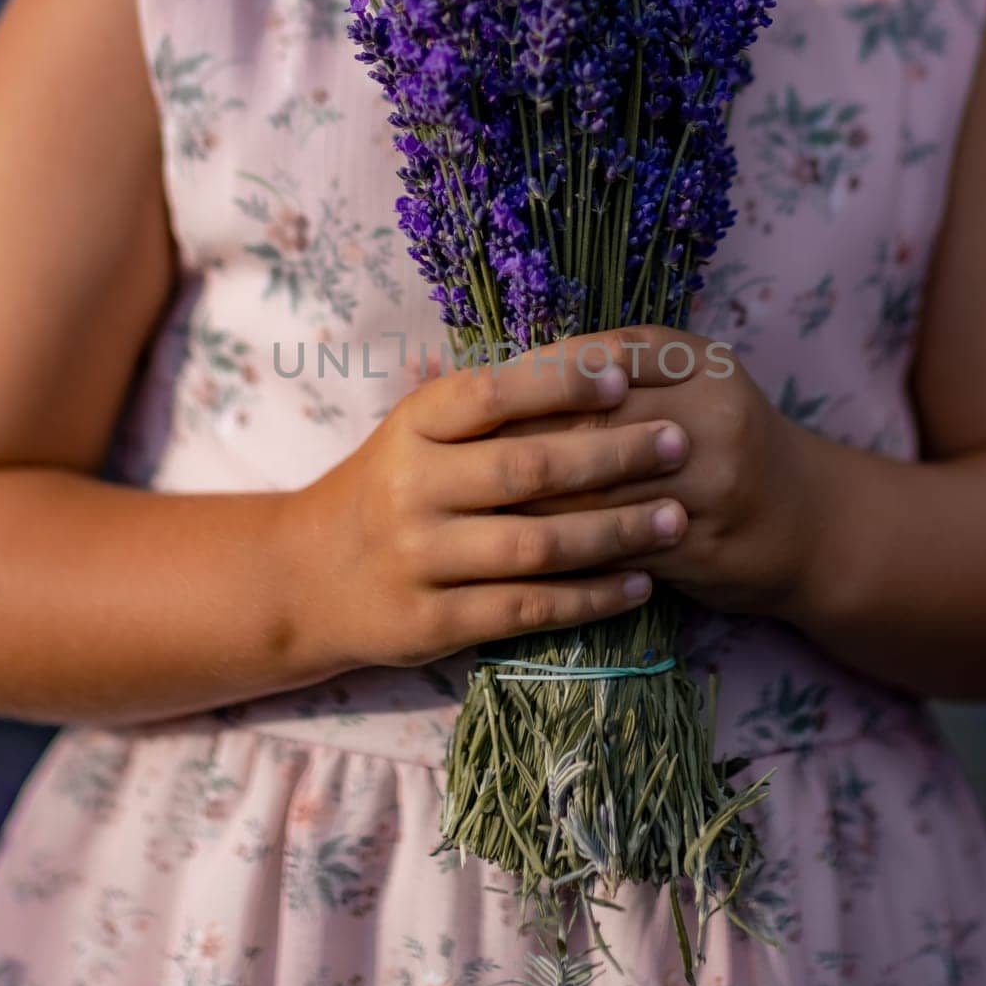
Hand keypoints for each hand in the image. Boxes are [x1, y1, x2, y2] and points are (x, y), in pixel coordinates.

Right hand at [279, 330, 696, 669]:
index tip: (624, 377)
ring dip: (616, 532)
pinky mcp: (433, 622)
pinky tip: (641, 584)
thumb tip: (598, 362)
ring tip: (676, 518)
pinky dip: (590, 597)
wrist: (306, 576)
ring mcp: (420, 559)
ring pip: (535, 545)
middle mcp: (411, 489)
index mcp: (412, 427)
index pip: (491, 393)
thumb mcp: (417, 432)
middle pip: (527, 469)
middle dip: (613, 455)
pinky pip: (527, 608)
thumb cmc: (389, 488)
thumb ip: (488, 406)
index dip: (560, 383)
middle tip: (679, 444)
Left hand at [487, 326, 826, 616]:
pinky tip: (524, 554)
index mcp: (703, 363)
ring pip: (600, 492)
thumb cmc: (726, 443)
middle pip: (594, 424)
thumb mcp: (690, 383)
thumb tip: (509, 372)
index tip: (481, 394)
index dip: (537, 377)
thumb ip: (618, 371)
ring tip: (476, 509)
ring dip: (532, 505)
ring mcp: (716, 483)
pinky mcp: (707, 545)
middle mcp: (715, 415)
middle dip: (520, 444)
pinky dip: (568, 552)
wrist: (812, 524)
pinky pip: (619, 548)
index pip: (602, 357)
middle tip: (461, 459)